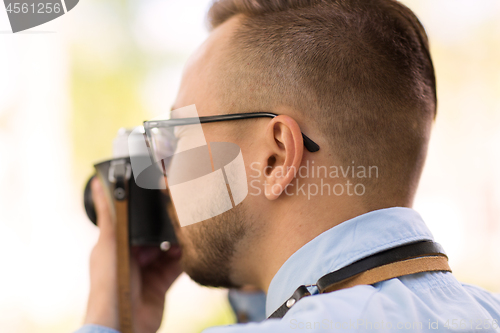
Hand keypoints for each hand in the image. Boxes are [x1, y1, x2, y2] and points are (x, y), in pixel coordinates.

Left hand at [84, 178, 182, 332]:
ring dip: (178, 242)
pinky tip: (191, 250)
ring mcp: (148, 269)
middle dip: (167, 226)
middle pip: (155, 234)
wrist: (124, 321)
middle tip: (182, 214)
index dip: (149, 211)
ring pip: (168, 248)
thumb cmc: (109, 282)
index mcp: (117, 244)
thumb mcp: (110, 243)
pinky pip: (177, 265)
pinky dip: (184, 258)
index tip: (164, 196)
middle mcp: (133, 255)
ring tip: (189, 232)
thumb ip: (109, 215)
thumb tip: (97, 184)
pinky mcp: (161, 282)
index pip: (135, 221)